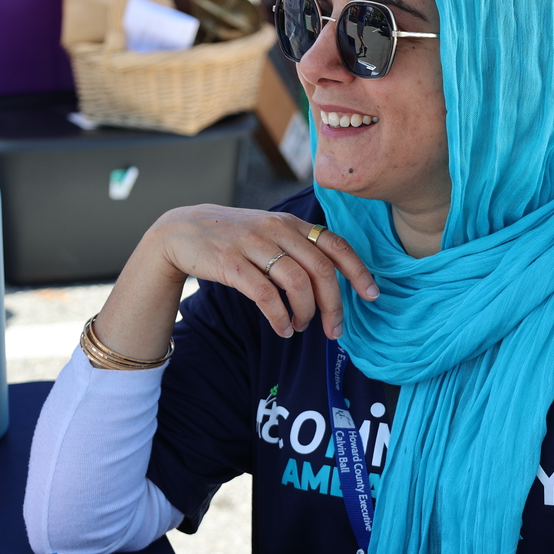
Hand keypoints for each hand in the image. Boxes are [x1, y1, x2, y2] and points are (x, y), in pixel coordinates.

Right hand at [151, 205, 378, 338]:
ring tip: (301, 327)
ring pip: (297, 283)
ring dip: (306, 313)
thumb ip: (296, 246)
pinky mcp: (231, 263)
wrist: (181, 231)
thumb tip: (331, 279)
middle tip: (334, 330)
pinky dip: (279, 317)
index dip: (358, 271)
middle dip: (334, 306)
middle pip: (321, 270)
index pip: (335, 244)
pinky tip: (282, 328)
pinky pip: (265, 295)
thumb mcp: (267, 231)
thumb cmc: (231, 237)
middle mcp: (276, 229)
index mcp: (290, 223)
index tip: (372, 296)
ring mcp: (253, 244)